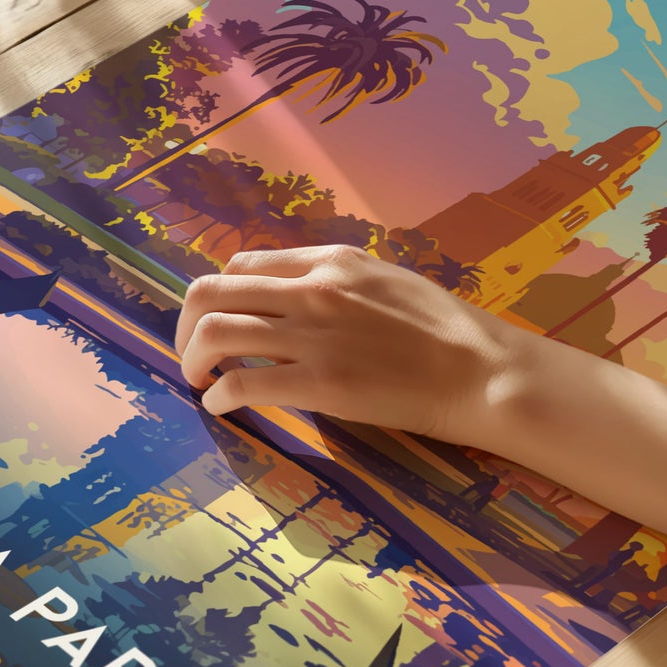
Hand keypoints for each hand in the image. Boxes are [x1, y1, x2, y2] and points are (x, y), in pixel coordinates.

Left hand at [175, 245, 524, 437]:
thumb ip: (336, 281)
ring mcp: (313, 335)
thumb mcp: (385, 279)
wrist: (480, 370)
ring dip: (192, 359)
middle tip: (191, 353)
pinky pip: (242, 382)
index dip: (220, 294)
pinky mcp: (320, 383)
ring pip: (215, 332)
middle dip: (186, 325)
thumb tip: (295, 295)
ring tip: (199, 380)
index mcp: (329, 261)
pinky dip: (219, 395)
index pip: (244, 264)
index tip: (218, 320)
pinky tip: (222, 406)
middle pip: (212, 291)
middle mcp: (312, 289)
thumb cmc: (444, 329)